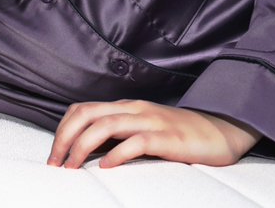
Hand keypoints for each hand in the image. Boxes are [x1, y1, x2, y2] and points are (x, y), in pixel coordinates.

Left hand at [47, 99, 261, 168]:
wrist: (220, 130)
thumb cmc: (177, 134)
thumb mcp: (141, 129)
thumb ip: (117, 134)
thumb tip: (86, 151)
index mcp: (123, 107)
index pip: (81, 110)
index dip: (62, 130)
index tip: (54, 155)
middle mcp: (133, 109)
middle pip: (86, 114)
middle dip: (64, 137)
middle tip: (56, 163)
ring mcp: (150, 121)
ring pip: (106, 125)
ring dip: (83, 146)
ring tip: (74, 166)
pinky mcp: (168, 138)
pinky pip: (136, 142)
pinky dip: (117, 153)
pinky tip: (107, 167)